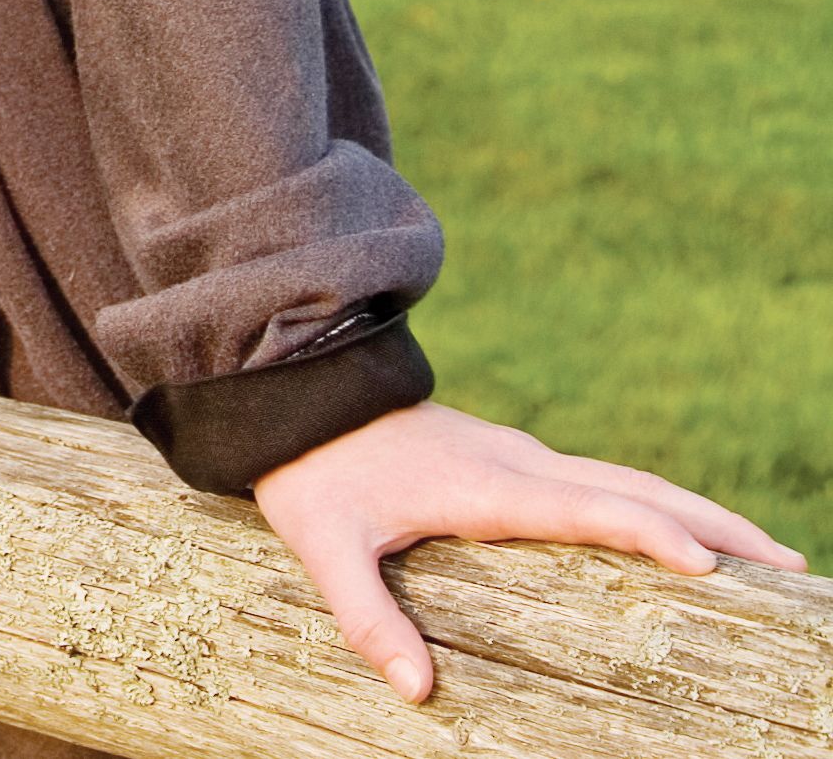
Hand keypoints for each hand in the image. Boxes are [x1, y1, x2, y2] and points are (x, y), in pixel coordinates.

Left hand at [254, 400, 805, 703]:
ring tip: (762, 553)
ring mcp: (515, 455)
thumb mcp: (321, 542)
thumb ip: (366, 614)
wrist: (291, 384)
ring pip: (622, 480)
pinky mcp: (506, 458)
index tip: (715, 566)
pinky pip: (598, 482)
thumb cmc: (308, 467)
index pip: (587, 507)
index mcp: (485, 485)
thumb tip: (417, 690)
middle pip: (632, 489)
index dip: (651, 533)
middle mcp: (515, 463)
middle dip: (712, 526)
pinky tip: (671, 532)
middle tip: (790, 565)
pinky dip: (652, 504)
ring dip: (693, 511)